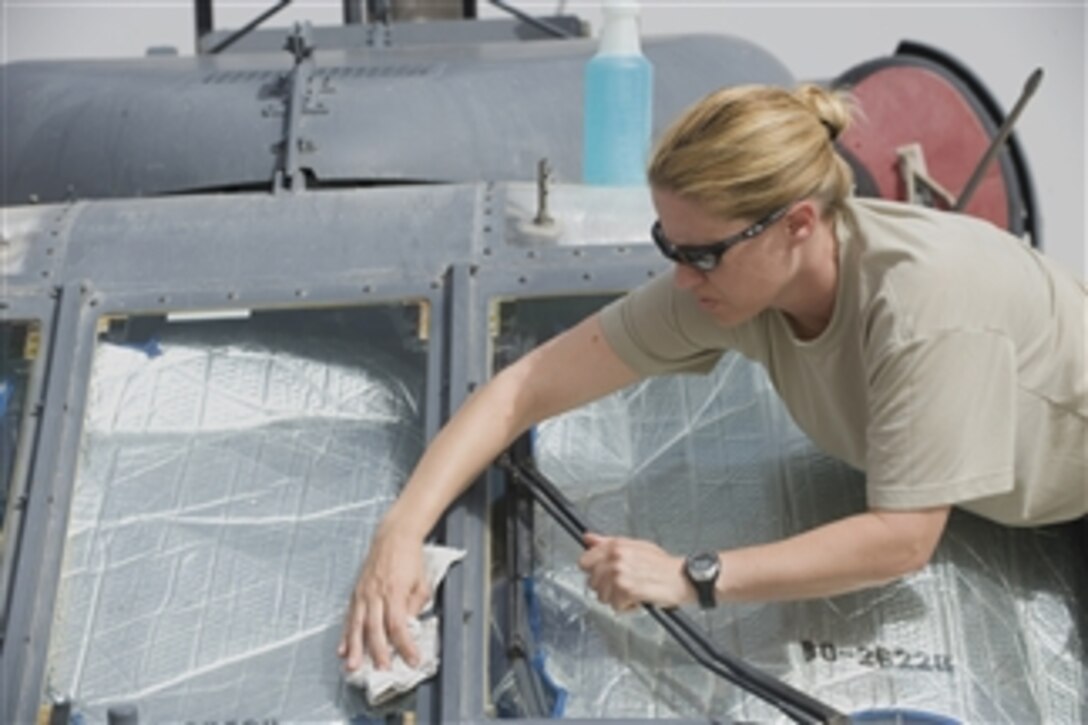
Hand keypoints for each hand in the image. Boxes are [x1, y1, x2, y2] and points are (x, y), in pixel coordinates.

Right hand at [338, 528, 431, 671]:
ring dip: (355, 648)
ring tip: (353, 666)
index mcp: (394, 591)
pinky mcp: (356, 593)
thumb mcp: (421, 582)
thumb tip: (408, 627)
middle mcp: (376, 593)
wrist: (394, 535)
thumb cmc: (410, 558)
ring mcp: (363, 593)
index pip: (398, 625)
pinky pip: (349, 617)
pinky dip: (345, 635)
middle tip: (382, 670)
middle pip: (375, 628)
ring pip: (357, 625)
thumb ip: (415, 606)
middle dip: (378, 652)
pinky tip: (343, 649)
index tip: (413, 660)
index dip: (405, 645)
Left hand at [577, 532, 691, 611]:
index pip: (584, 561)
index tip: (603, 576)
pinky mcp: (628, 590)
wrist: (683, 577)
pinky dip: (627, 607)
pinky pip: (616, 606)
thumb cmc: (662, 564)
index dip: (593, 572)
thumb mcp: (635, 546)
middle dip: (605, 588)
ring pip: (602, 596)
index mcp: (616, 546)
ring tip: (631, 592)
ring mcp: (621, 574)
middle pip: (592, 582)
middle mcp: (616, 558)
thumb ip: (607, 542)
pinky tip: (637, 599)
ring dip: (616, 599)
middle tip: (622, 586)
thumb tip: (588, 538)